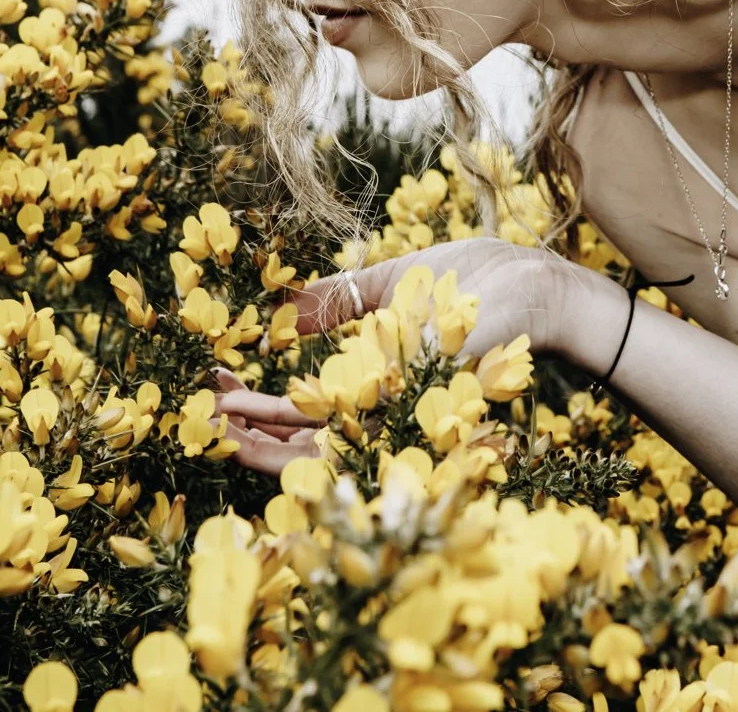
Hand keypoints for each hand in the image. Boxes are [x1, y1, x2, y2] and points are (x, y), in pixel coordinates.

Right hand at [214, 238, 587, 476]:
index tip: (220, 390)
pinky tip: (259, 424)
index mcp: (380, 385)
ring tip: (218, 425)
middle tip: (204, 417)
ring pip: (322, 452)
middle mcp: (389, 413)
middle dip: (251, 435)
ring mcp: (400, 418)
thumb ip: (339, 302)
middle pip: (308, 445)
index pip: (311, 415)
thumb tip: (283, 310)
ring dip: (264, 443)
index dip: (263, 410)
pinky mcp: (414, 409)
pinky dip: (303, 437)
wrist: (533, 286)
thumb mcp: (390, 287)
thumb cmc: (475, 285)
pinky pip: (354, 434)